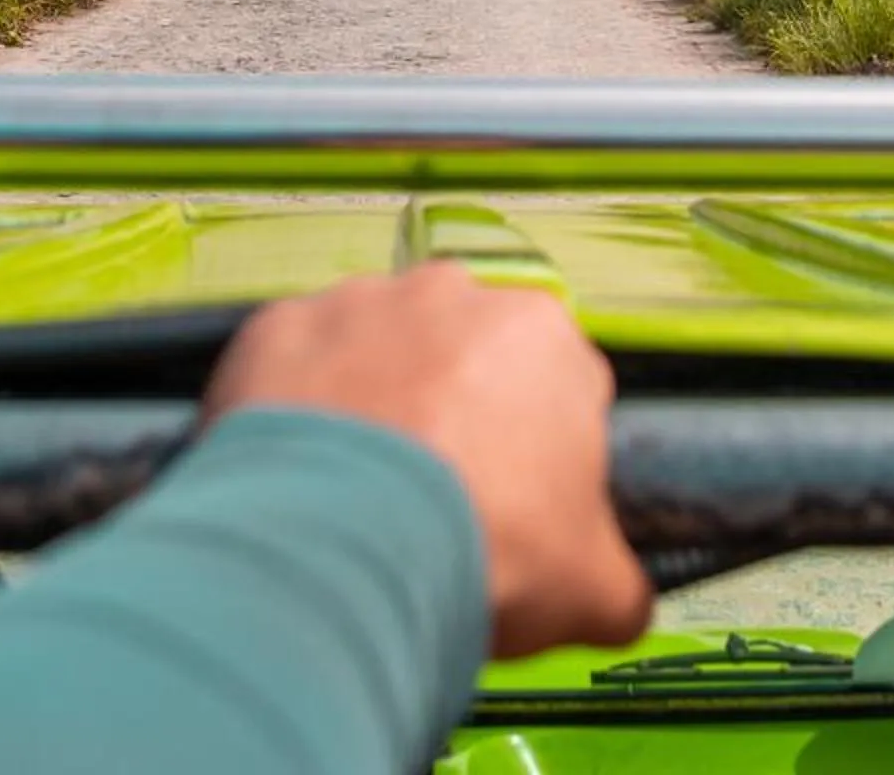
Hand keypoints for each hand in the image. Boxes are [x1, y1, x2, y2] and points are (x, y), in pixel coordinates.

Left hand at [204, 261, 653, 657]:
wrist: (342, 551)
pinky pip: (290, 366)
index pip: (556, 386)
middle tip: (430, 502)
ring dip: (369, 404)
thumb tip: (619, 600)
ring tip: (352, 494)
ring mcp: (355, 301)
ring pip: (372, 351)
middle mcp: (451, 294)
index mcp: (544, 336)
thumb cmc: (486, 551)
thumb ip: (616, 579)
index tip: (513, 508)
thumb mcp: (592, 591)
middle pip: (461, 356)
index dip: (538, 453)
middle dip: (451, 412)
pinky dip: (291, 411)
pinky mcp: (274, 327)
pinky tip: (293, 478)